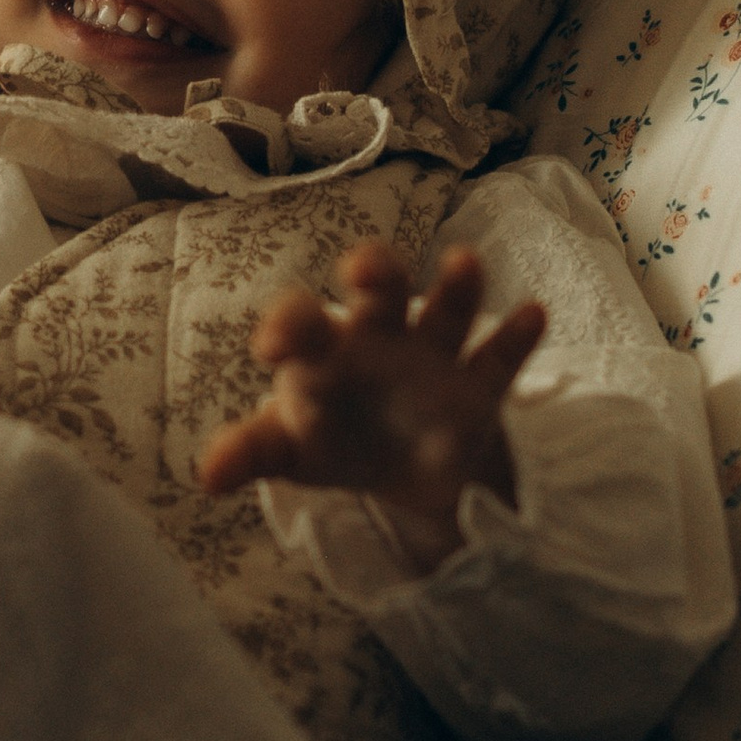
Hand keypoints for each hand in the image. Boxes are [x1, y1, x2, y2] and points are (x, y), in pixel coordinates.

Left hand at [196, 242, 546, 571]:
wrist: (396, 463)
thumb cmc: (328, 435)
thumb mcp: (289, 449)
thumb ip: (252, 452)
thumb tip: (207, 477)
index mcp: (322, 349)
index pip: (301, 322)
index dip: (287, 326)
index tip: (272, 346)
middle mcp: (378, 337)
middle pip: (378, 290)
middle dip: (374, 271)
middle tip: (362, 269)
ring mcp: (431, 356)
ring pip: (447, 312)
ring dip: (457, 289)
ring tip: (465, 263)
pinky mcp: (477, 388)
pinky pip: (499, 359)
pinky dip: (516, 338)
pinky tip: (533, 315)